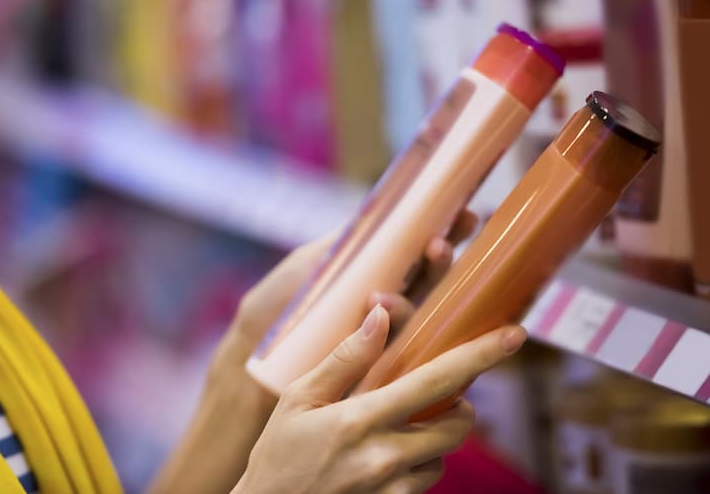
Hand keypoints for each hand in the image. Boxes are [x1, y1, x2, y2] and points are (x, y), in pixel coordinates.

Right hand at [233, 305, 526, 493]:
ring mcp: (392, 489)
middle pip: (459, 422)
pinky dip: (419, 463)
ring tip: (399, 427)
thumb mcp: (298, 399)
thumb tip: (380, 316)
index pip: (437, 380)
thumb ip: (344, 358)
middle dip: (462, 402)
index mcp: (361, 419)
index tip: (514, 334)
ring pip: (445, 454)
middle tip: (440, 392)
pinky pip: (426, 480)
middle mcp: (385, 456)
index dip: (480, 354)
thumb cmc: (277, 454)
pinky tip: (387, 456)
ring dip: (436, 435)